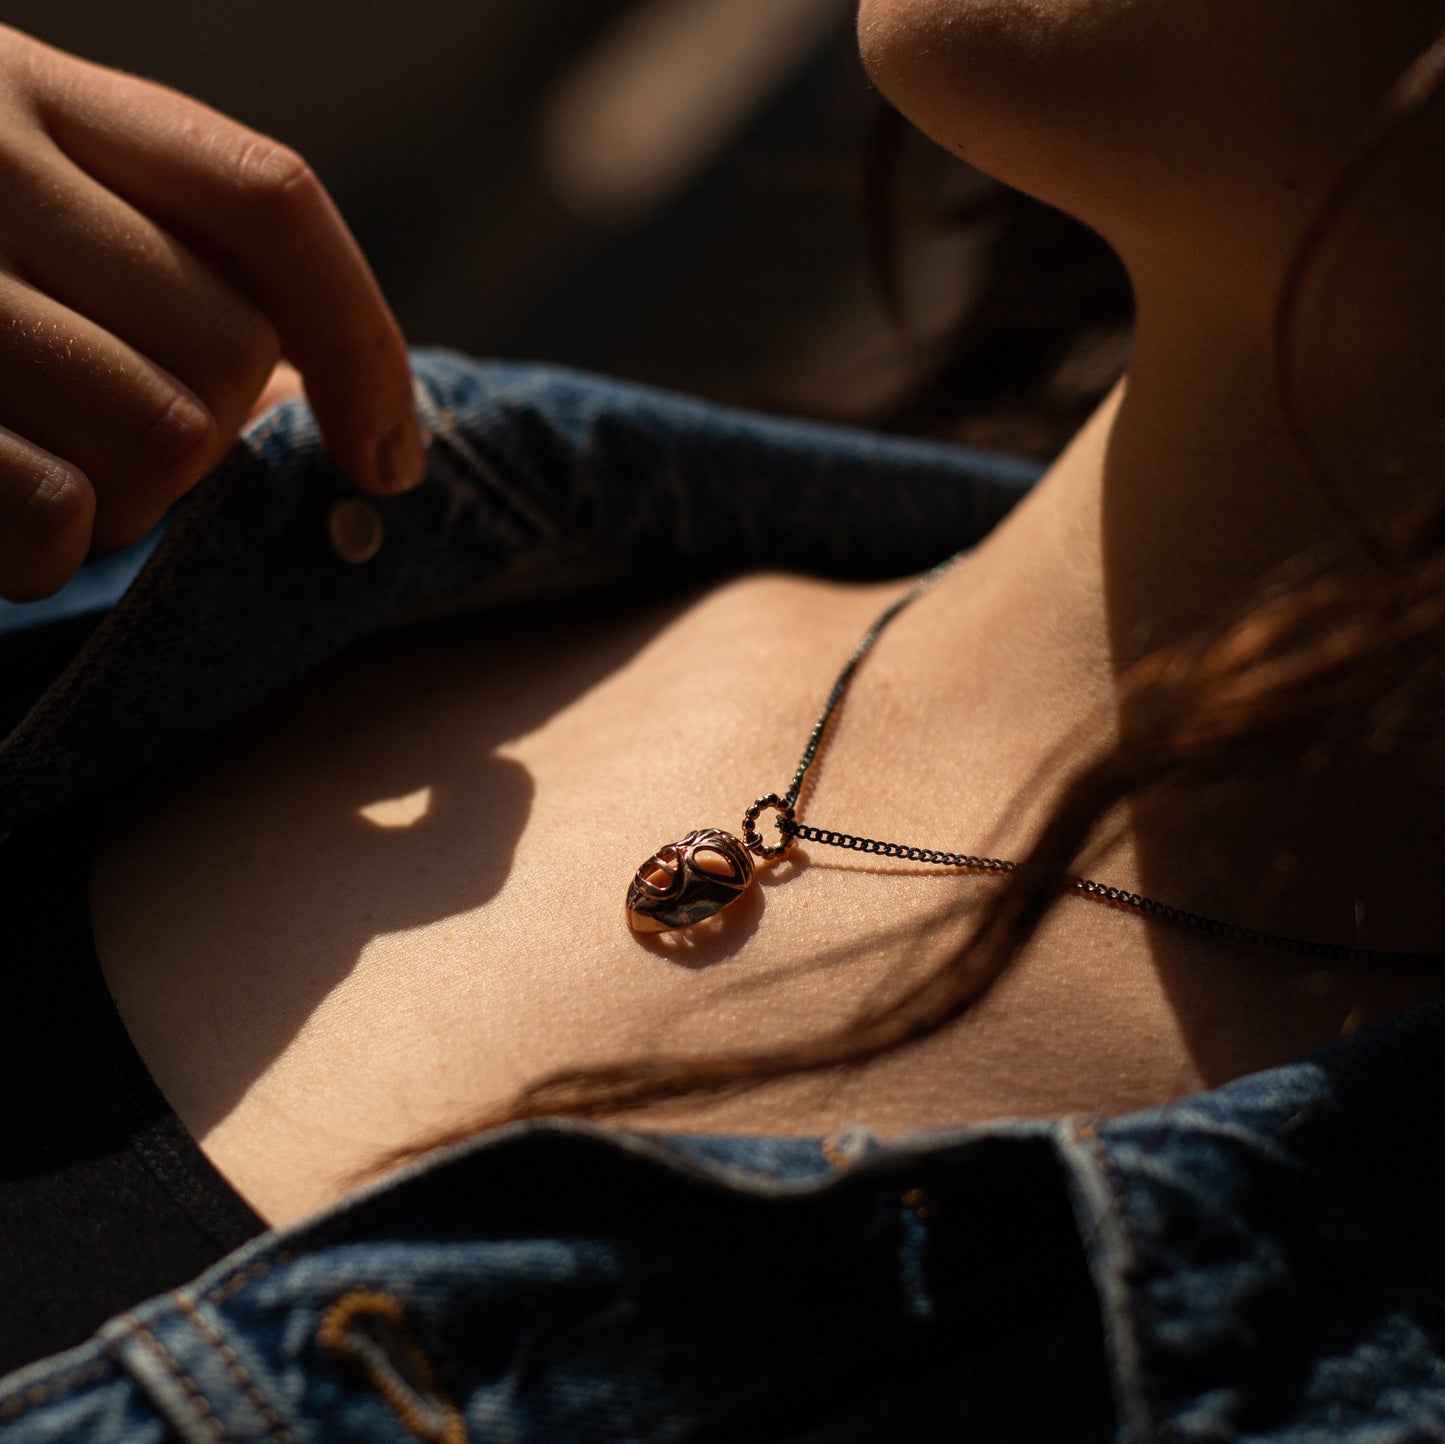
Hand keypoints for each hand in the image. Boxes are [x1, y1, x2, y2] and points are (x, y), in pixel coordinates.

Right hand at [0, 25, 422, 600]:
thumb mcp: (20, 211)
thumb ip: (163, 273)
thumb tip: (321, 404)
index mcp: (32, 90)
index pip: (271, 207)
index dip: (363, 348)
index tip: (387, 463)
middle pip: (230, 354)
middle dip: (201, 443)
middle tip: (108, 449)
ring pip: (161, 439)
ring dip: (126, 505)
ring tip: (38, 475)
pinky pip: (49, 515)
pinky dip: (45, 554)